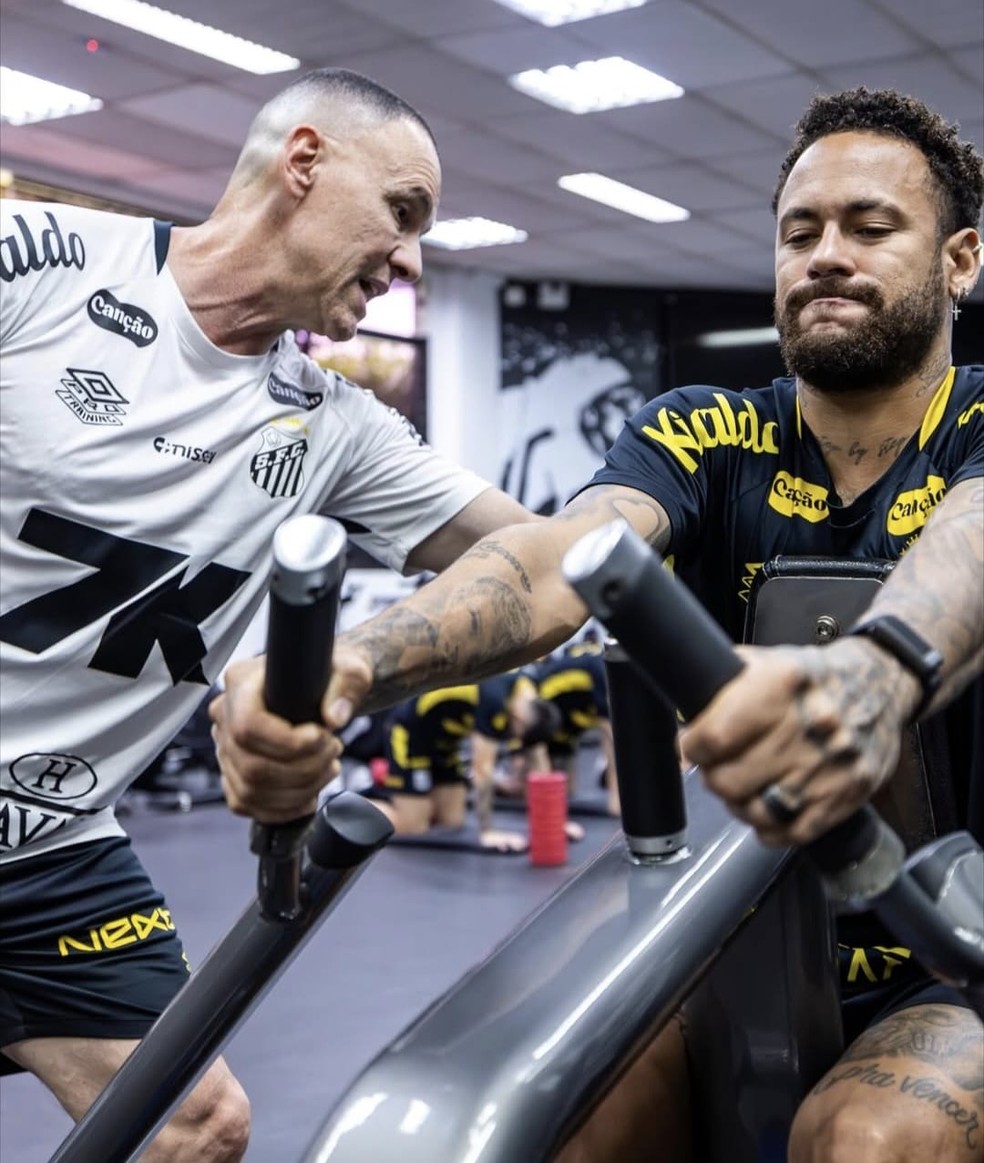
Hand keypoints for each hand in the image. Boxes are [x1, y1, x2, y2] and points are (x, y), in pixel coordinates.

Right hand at [209, 655, 342, 822]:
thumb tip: (334, 717)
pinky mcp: (233, 772)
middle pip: (251, 765)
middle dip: (302, 769)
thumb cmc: (332, 673)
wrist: (325, 686)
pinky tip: (310, 795)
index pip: (248, 726)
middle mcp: (225, 714)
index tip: (321, 737)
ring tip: (328, 768)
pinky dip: (283, 808)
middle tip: (333, 752)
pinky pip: (247, 804)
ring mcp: (225, 746)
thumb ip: (347, 684)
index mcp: (241, 681)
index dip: (287, 742)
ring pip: (250, 790)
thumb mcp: (350, 667)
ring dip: (298, 790)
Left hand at [678, 639, 921, 845]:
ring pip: (758, 811)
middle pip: (731, 780)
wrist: (880, 685)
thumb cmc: (814, 677)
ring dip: (739, 804)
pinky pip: (793, 832)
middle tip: (717, 768)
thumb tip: (683, 715)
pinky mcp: (846, 794)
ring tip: (741, 788)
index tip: (691, 747)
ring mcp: (829, 765)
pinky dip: (769, 828)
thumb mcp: (766, 660)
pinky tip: (765, 808)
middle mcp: (807, 727)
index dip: (692, 747)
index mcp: (782, 685)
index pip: (715, 736)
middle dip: (713, 776)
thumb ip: (722, 685)